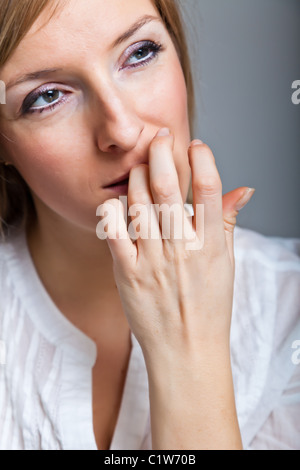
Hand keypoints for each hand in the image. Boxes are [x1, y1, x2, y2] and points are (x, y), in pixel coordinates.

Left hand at [102, 129, 253, 448]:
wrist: (185, 350)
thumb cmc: (208, 307)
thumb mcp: (225, 264)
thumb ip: (227, 222)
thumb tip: (243, 189)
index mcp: (210, 245)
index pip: (209, 190)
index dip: (203, 160)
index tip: (195, 145)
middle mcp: (181, 249)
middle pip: (169, 188)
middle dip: (162, 153)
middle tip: (159, 136)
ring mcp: (152, 260)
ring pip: (139, 203)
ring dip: (138, 177)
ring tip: (142, 167)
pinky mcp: (127, 272)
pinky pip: (114, 232)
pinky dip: (113, 210)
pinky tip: (118, 202)